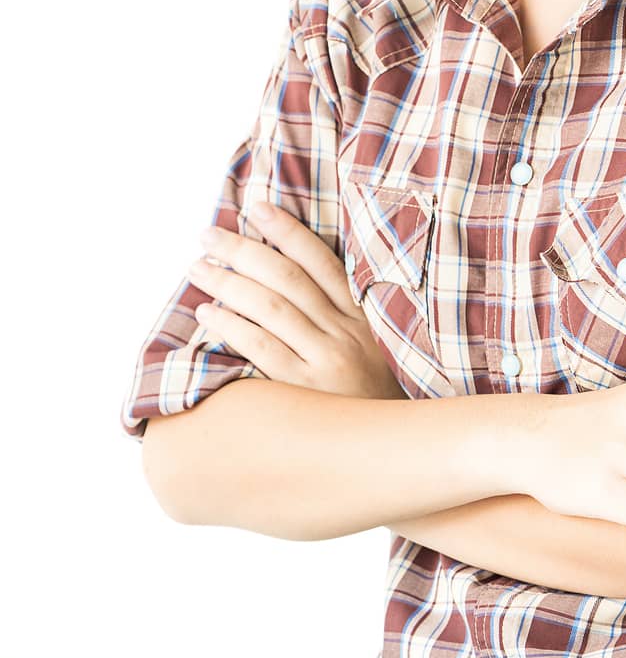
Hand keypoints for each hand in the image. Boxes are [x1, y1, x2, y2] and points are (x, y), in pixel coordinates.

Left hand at [187, 201, 407, 399]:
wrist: (394, 451)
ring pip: (270, 307)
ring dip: (229, 282)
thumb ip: (342, 317)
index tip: (257, 206)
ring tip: (199, 267)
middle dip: (244, 249)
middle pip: (287, 277)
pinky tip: (207, 312)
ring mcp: (325, 361)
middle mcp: (345, 332)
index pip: (320, 259)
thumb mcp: (374, 349)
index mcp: (362, 315)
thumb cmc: (374, 399)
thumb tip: (288, 280)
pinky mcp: (304, 392)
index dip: (287, 229)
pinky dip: (231, 325)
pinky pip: (261, 348)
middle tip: (208, 235)